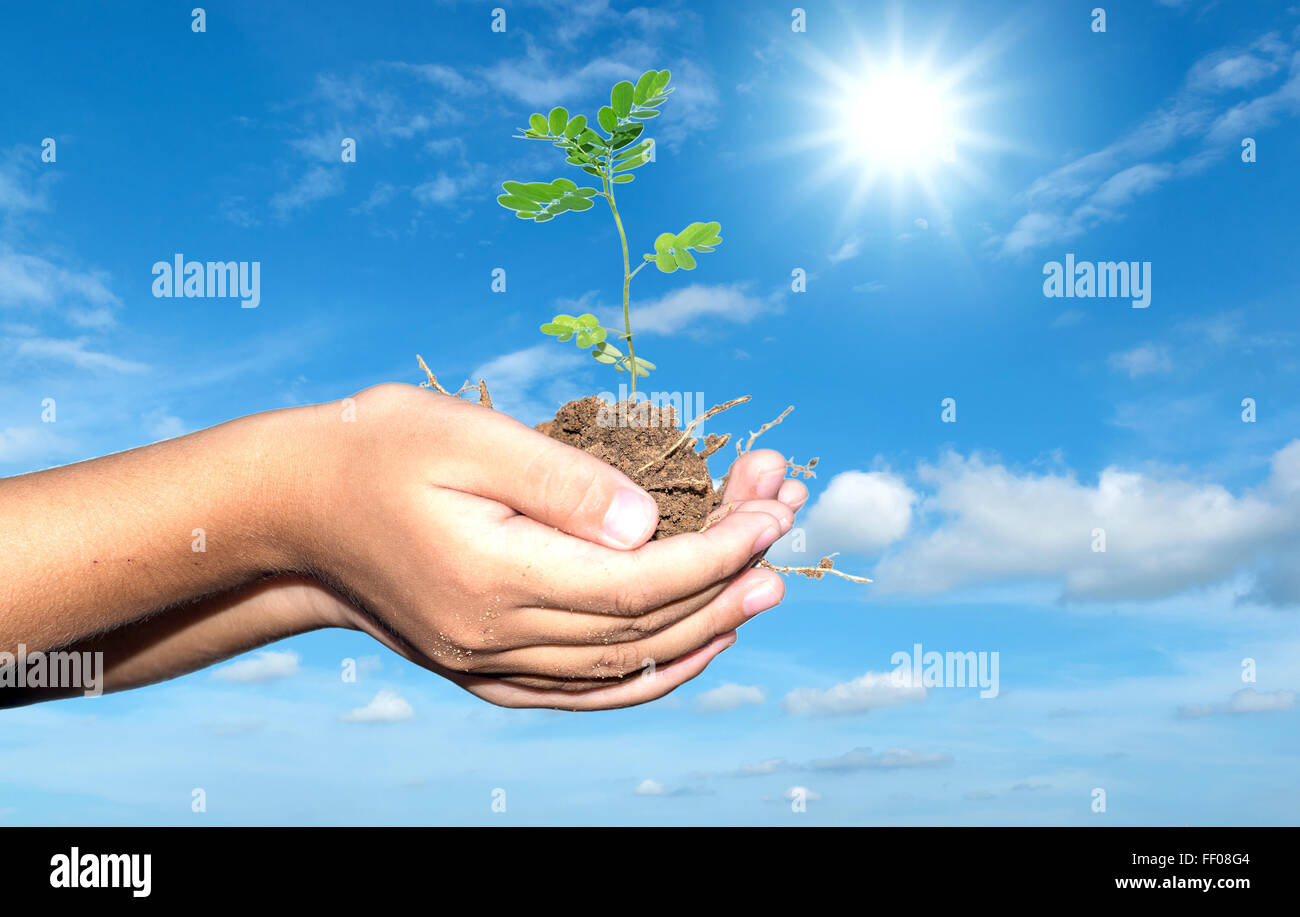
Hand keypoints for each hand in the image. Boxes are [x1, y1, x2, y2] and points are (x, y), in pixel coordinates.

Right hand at [285, 383, 806, 709]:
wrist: (293, 508)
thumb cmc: (377, 450)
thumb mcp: (469, 437)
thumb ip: (564, 481)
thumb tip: (648, 523)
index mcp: (494, 578)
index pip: (639, 582)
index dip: (717, 550)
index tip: (770, 509)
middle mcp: (493, 639)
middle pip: (641, 628)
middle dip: (726, 582)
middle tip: (784, 538)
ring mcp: (484, 664)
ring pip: (620, 668)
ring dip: (702, 630)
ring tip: (761, 590)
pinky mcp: (479, 670)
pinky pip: (581, 692)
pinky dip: (646, 676)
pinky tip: (690, 650)